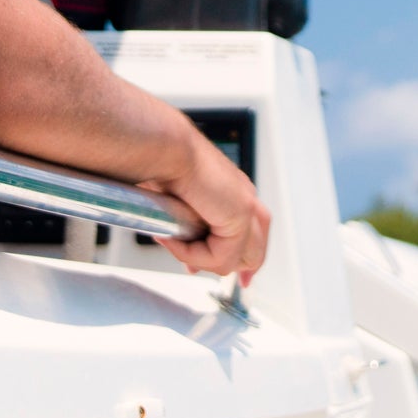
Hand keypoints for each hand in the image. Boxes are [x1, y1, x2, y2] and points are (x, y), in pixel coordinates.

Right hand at [149, 127, 269, 283]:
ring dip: (204, 261)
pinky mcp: (239, 217)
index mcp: (232, 190)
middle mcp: (244, 196)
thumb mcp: (176, 202)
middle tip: (196, 270)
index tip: (205, 265)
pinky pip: (221, 258)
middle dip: (231, 267)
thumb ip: (184, 227)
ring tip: (175, 247)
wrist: (164, 147)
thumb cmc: (161, 162)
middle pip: (257, 249)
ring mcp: (247, 207)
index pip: (247, 233)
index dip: (230, 256)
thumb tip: (179, 246)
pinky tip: (171, 238)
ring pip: (241, 258)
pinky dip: (193, 255)